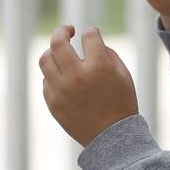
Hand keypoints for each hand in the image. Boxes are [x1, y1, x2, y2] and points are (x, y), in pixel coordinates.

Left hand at [39, 25, 138, 146]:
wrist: (112, 138)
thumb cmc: (121, 103)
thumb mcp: (123, 74)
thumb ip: (107, 53)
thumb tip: (90, 40)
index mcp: (98, 66)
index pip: (88, 36)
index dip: (91, 32)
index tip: (91, 35)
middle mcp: (76, 76)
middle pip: (58, 42)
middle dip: (62, 30)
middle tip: (68, 30)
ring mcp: (61, 90)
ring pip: (45, 59)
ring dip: (53, 51)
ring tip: (60, 52)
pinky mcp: (53, 103)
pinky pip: (46, 80)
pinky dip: (53, 75)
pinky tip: (64, 76)